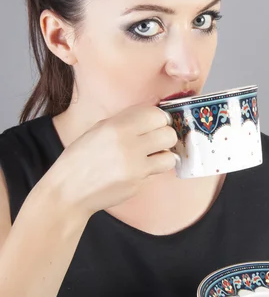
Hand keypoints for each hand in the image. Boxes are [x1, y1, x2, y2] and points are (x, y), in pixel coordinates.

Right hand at [50, 105, 177, 215]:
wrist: (70, 189)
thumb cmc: (83, 156)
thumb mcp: (100, 128)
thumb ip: (127, 119)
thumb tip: (154, 108)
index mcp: (117, 126)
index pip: (157, 115)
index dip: (159, 119)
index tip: (156, 123)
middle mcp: (128, 145)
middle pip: (168, 134)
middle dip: (165, 136)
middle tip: (156, 140)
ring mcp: (135, 167)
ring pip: (169, 156)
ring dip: (163, 155)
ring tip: (151, 156)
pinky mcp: (137, 184)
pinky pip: (156, 173)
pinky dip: (151, 170)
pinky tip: (137, 170)